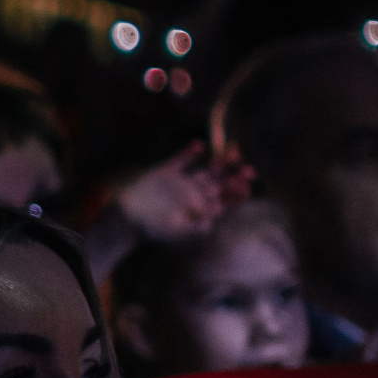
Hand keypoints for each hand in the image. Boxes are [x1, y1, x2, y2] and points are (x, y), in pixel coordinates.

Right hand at [112, 142, 254, 243]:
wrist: (128, 218)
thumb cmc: (151, 228)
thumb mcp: (174, 231)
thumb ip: (193, 225)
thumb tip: (213, 218)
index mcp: (201, 209)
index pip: (224, 199)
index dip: (236, 192)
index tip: (246, 186)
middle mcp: (195, 193)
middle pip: (221, 182)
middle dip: (235, 176)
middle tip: (250, 170)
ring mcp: (183, 182)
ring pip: (206, 170)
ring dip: (220, 162)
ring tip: (234, 153)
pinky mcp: (168, 173)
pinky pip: (182, 160)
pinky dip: (191, 153)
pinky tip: (200, 146)